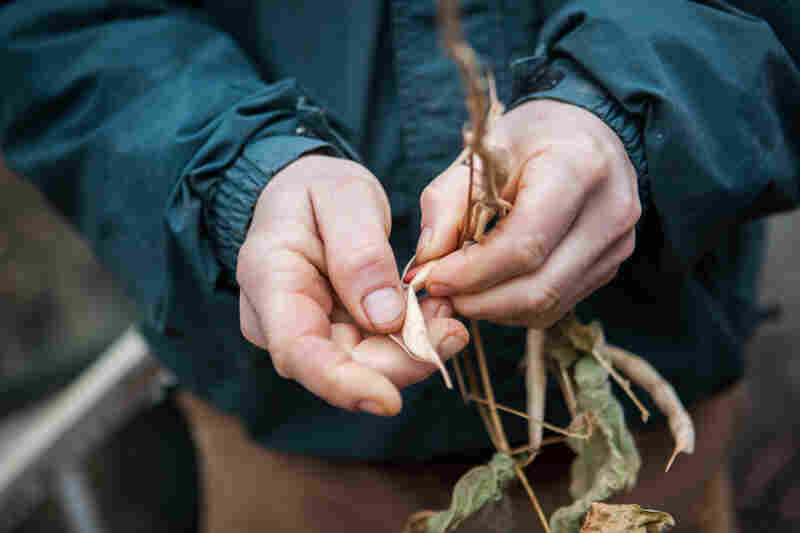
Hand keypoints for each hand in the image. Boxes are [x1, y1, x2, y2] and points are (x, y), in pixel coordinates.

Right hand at [236, 155, 468, 415]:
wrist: (305, 193)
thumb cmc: (316, 188)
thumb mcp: (342, 196)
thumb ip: (359, 251)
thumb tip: (385, 318)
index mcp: (269, 279)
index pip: (297, 350)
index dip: (342, 382)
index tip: (389, 400)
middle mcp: (281, 318)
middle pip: (339, 365)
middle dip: (400, 360)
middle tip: (452, 331)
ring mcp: (308, 330)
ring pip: (363, 363)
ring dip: (411, 348)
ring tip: (447, 313)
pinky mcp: (335, 333)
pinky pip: (375, 348)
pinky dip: (410, 337)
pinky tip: (436, 312)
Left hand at [416, 100, 640, 327]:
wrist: (585, 131)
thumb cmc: (529, 138)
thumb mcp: (480, 153)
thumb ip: (447, 204)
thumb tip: (426, 262)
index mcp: (578, 169)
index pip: (524, 245)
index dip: (472, 272)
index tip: (432, 278)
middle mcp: (610, 211)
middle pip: (539, 286)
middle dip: (479, 300)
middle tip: (439, 294)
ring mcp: (617, 244)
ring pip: (548, 304)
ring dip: (494, 309)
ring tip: (459, 291)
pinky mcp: (611, 266)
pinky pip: (557, 305)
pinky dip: (514, 307)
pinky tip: (490, 288)